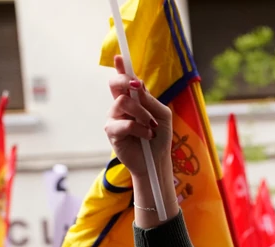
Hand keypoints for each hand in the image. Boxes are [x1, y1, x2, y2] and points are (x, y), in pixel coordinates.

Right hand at [106, 55, 174, 181]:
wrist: (157, 161)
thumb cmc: (160, 137)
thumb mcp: (162, 115)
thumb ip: (149, 100)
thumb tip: (137, 84)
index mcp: (133, 99)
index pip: (124, 80)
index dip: (121, 68)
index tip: (119, 57)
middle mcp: (121, 106)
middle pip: (115, 84)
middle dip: (125, 81)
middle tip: (136, 87)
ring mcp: (114, 118)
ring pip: (123, 103)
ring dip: (142, 113)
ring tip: (152, 127)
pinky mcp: (112, 133)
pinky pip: (124, 123)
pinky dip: (139, 129)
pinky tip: (147, 135)